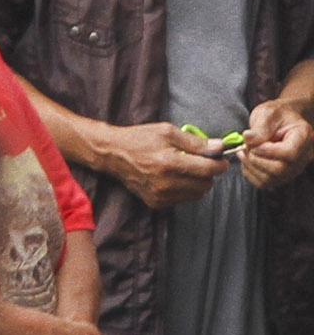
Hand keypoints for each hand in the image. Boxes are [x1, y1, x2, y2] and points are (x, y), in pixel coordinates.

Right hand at [89, 118, 231, 209]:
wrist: (113, 154)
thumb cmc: (140, 139)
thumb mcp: (167, 132)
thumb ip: (195, 142)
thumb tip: (220, 147)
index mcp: (170, 163)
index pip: (208, 170)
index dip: (220, 164)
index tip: (221, 159)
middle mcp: (166, 183)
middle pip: (206, 184)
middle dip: (208, 173)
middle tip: (202, 163)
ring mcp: (160, 195)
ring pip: (196, 194)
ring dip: (198, 183)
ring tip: (188, 170)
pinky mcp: (156, 202)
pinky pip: (183, 199)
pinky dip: (185, 190)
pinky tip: (176, 179)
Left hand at [251, 98, 313, 191]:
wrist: (281, 122)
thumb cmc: (276, 116)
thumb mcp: (268, 113)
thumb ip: (260, 126)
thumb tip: (248, 139)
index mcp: (303, 137)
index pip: (288, 153)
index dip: (266, 150)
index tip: (253, 141)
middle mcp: (303, 156)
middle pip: (279, 169)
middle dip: (255, 159)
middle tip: (245, 147)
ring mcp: (294, 168)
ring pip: (271, 179)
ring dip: (251, 166)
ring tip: (244, 151)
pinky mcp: (282, 175)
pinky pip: (264, 183)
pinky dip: (250, 173)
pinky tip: (247, 160)